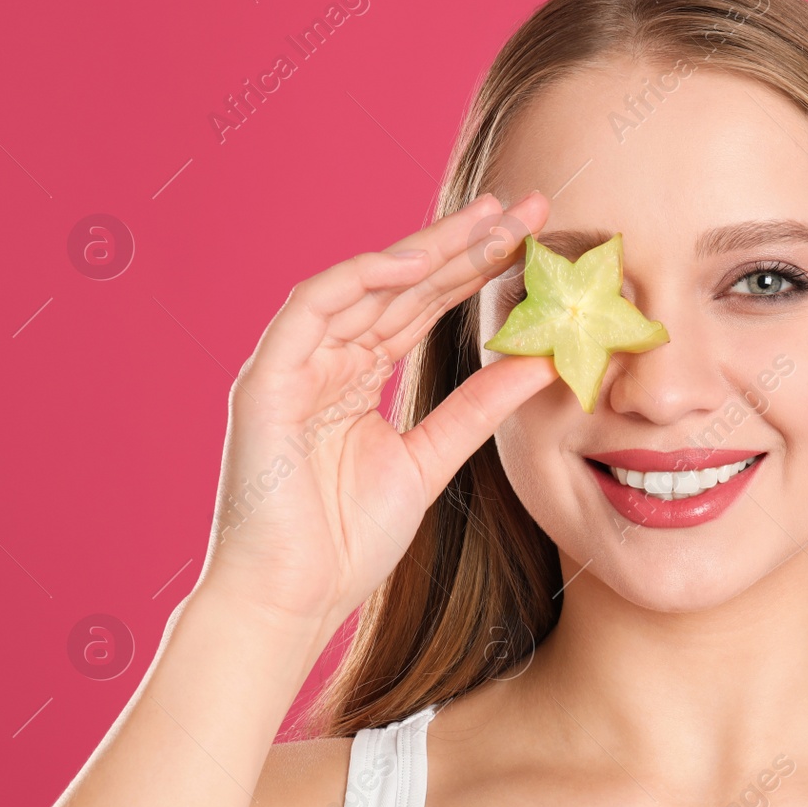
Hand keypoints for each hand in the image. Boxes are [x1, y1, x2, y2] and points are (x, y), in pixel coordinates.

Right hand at [195, 190, 558, 655]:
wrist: (291, 599)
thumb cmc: (346, 542)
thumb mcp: (431, 461)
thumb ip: (479, 408)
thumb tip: (543, 361)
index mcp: (356, 378)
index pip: (422, 307)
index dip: (474, 271)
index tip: (531, 241)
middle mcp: (323, 361)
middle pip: (401, 286)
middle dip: (463, 244)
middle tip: (524, 207)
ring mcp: (291, 366)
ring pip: (364, 284)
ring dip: (426, 249)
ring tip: (488, 222)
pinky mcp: (264, 380)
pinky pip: (311, 308)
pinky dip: (360, 278)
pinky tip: (414, 260)